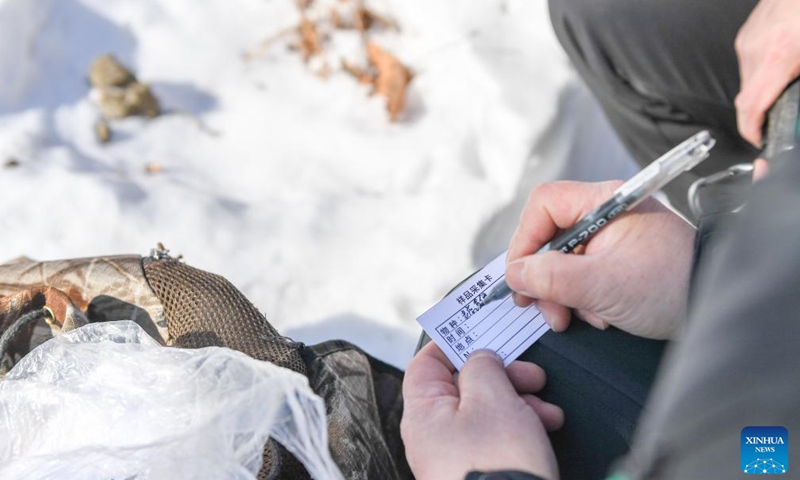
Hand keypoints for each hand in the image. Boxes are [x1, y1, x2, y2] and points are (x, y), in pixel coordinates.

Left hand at [401, 343, 562, 479]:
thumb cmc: (497, 463)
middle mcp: (433, 435)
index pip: (427, 364)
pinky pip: (497, 436)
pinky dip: (521, 426)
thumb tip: (479, 359)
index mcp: (423, 413)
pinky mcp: (479, 471)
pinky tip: (546, 425)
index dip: (453, 344)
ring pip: (486, 410)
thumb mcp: (492, 398)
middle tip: (531, 374)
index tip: (480, 333)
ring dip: (520, 401)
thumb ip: (482, 367)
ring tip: (547, 410)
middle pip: (463, 386)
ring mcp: (455, 455)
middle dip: (502, 376)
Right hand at [505, 181, 694, 339]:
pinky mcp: (620, 259)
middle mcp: (607, 214)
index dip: (525, 240)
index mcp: (605, 202)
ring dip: (563, 293)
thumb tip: (515, 275)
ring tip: (579, 317)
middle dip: (544, 277)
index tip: (520, 277)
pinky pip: (584, 274)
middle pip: (551, 237)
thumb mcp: (604, 285)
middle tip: (546, 309)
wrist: (718, 307)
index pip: (544, 206)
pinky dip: (583, 298)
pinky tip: (600, 315)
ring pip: (564, 260)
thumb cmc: (672, 286)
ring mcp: (614, 237)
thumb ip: (552, 277)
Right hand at [735, 0, 799, 146]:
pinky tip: (780, 65)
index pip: (751, 107)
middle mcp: (756, 50)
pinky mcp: (745, 36)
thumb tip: (797, 106)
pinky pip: (748, 65)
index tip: (758, 139)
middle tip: (775, 119)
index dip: (752, 131)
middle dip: (760, 113)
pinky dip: (761, 73)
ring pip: (747, 82)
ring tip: (782, 86)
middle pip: (747, 98)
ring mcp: (747, 42)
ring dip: (762, 91)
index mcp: (778, 56)